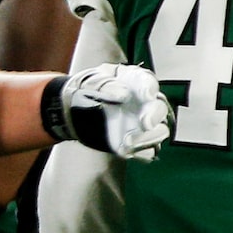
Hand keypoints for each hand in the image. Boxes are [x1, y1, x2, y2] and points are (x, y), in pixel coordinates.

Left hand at [46, 64, 170, 159]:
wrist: (73, 113)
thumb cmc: (85, 91)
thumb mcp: (90, 83)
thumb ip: (106, 85)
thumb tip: (123, 94)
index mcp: (133, 81)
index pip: (148, 81)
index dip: (150, 87)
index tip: (147, 94)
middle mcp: (143, 102)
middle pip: (159, 108)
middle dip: (155, 115)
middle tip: (146, 124)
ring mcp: (142, 123)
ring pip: (160, 131)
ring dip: (148, 138)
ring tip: (128, 141)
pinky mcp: (138, 142)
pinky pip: (149, 150)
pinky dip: (140, 152)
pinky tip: (125, 150)